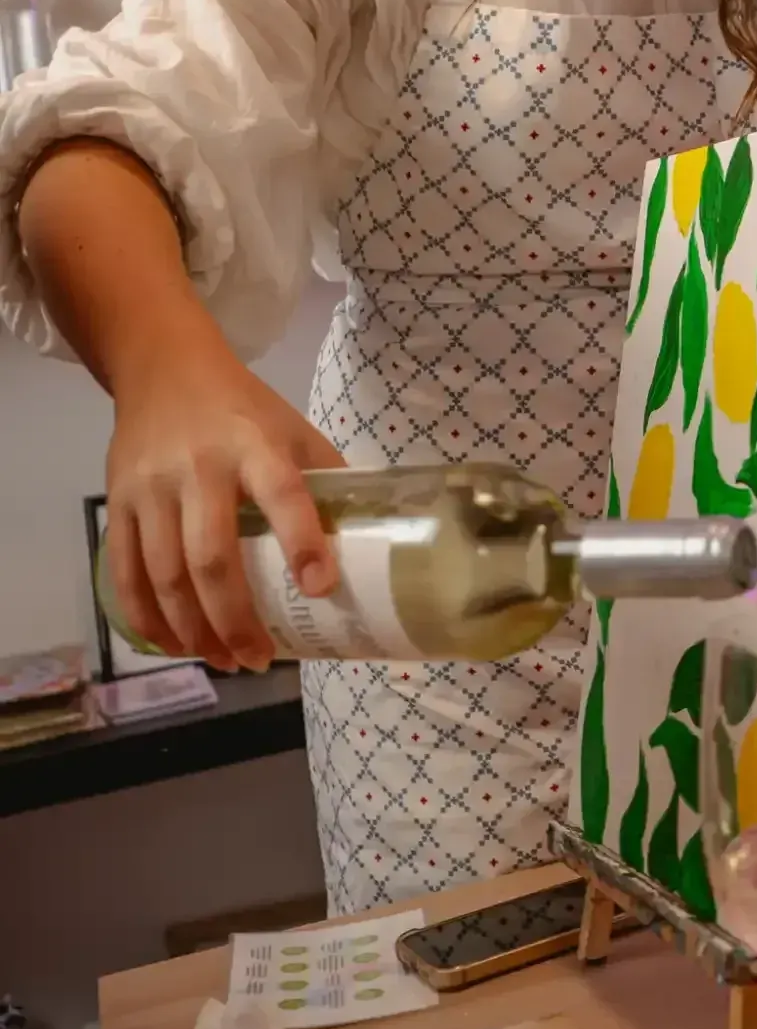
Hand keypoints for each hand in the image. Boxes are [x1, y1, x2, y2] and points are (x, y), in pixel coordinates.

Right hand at [106, 329, 342, 673]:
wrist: (163, 369)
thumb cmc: (241, 407)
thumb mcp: (291, 427)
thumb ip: (323, 475)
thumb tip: (366, 536)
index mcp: (255, 444)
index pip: (284, 494)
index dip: (303, 542)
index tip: (322, 589)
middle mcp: (200, 467)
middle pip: (213, 556)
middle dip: (236, 619)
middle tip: (259, 659)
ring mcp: (152, 488)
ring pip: (166, 574)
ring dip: (194, 630)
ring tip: (224, 660)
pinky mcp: (118, 502)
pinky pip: (126, 572)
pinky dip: (146, 618)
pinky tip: (173, 645)